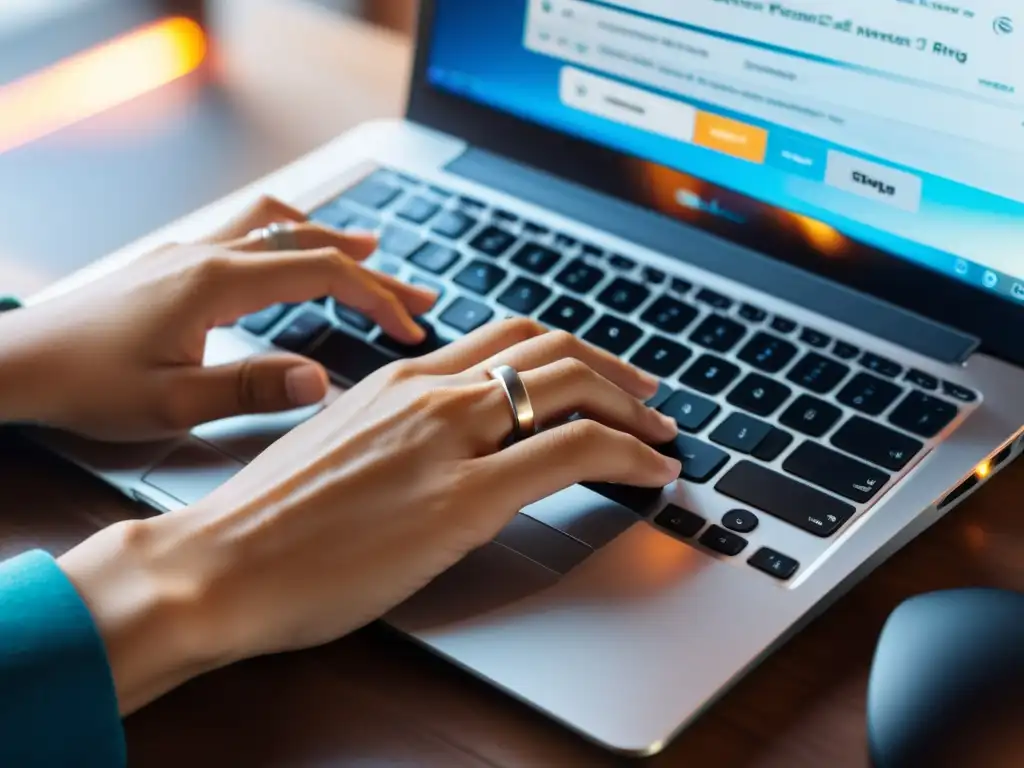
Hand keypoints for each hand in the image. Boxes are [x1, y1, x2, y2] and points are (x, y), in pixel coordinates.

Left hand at [0, 197, 435, 439]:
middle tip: (419, 292)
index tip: (411, 326)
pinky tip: (290, 250)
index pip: (321, 273)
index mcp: (218, 283)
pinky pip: (247, 231)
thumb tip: (321, 380)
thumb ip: (252, 389)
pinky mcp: (175, 264)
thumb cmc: (86, 384)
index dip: (377, 297)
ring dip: (330, 239)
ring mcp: (190, 254)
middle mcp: (209, 256)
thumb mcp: (174, 402)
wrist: (18, 362)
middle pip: (310, 245)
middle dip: (372, 270)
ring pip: (278, 227)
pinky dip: (288, 234)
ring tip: (370, 250)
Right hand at [58, 318, 681, 713]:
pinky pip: (571, 453)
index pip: (507, 337)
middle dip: (614, 369)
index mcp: (399, 379)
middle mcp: (429, 392)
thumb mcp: (340, 448)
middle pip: (550, 348)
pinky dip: (628, 454)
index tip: (598, 375)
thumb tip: (444, 445)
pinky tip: (653, 474)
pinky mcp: (462, 499)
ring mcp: (448, 440)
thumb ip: (398, 432)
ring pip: (570, 387)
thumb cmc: (268, 520)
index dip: (567, 351)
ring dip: (633, 406)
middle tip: (649, 396)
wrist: (220, 563)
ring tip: (663, 434)